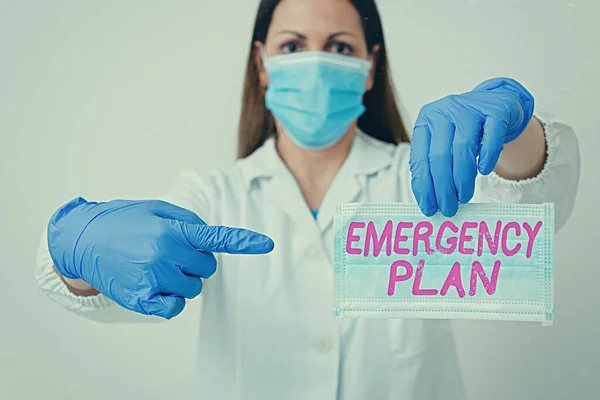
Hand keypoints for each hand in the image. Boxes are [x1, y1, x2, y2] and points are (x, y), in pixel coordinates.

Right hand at [48, 198, 273, 318]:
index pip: (214, 237)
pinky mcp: (141, 298)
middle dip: (194, 260)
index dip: (243, 241)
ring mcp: (153, 277)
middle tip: (170, 251)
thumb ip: (185, 219)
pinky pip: (174, 308)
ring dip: (181, 280)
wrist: (81, 241)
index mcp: (171, 230)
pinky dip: (169, 300)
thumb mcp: (154, 208)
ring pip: (192, 288)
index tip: (267, 244)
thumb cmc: (122, 222)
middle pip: (206, 267)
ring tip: (156, 266)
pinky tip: (154, 286)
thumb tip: (208, 235)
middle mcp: (165, 253)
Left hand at [409, 77, 534, 216]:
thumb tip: (429, 199)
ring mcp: (471, 108)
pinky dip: (487, 157)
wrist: (498, 103)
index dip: (423, 186)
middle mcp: (445, 110)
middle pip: (440, 156)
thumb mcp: (444, 141)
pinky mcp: (496, 110)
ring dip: (462, 179)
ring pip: (463, 148)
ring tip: (464, 197)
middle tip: (448, 208)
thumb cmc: (466, 129)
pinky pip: (491, 137)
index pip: (420, 158)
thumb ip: (435, 164)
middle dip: (443, 187)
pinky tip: (484, 172)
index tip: (428, 207)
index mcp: (426, 120)